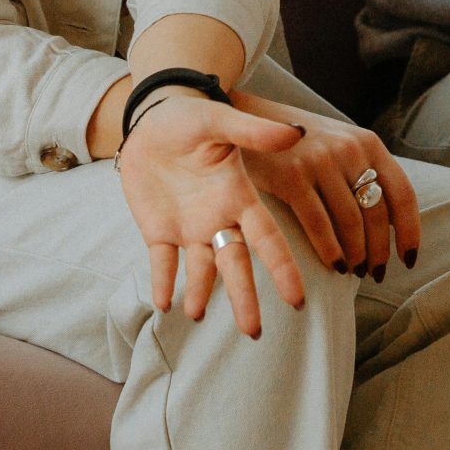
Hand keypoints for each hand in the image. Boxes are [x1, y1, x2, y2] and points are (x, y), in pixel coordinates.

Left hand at [115, 92, 307, 336]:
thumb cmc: (192, 117)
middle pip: (235, 264)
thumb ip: (253, 131)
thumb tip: (296, 131)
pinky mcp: (159, 230)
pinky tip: (164, 303)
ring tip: (196, 314)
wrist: (153, 118)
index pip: (266, 238)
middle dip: (244, 297)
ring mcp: (190, 228)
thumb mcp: (219, 120)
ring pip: (200, 270)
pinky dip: (162, 282)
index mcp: (239, 196)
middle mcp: (219, 219)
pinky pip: (162, 263)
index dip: (281, 268)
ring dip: (199, 293)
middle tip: (253, 332)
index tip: (296, 299)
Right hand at [230, 95, 422, 281]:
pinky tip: (332, 265)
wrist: (247, 117)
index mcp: (367, 142)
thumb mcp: (339, 143)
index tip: (408, 258)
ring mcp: (319, 160)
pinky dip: (330, 251)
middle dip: (380, 251)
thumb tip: (391, 224)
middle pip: (377, 213)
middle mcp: (348, 149)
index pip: (402, 193)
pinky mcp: (291, 175)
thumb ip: (363, 171)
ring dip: (356, 256)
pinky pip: (319, 224)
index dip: (410, 231)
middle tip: (376, 273)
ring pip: (351, 223)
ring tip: (354, 272)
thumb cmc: (298, 141)